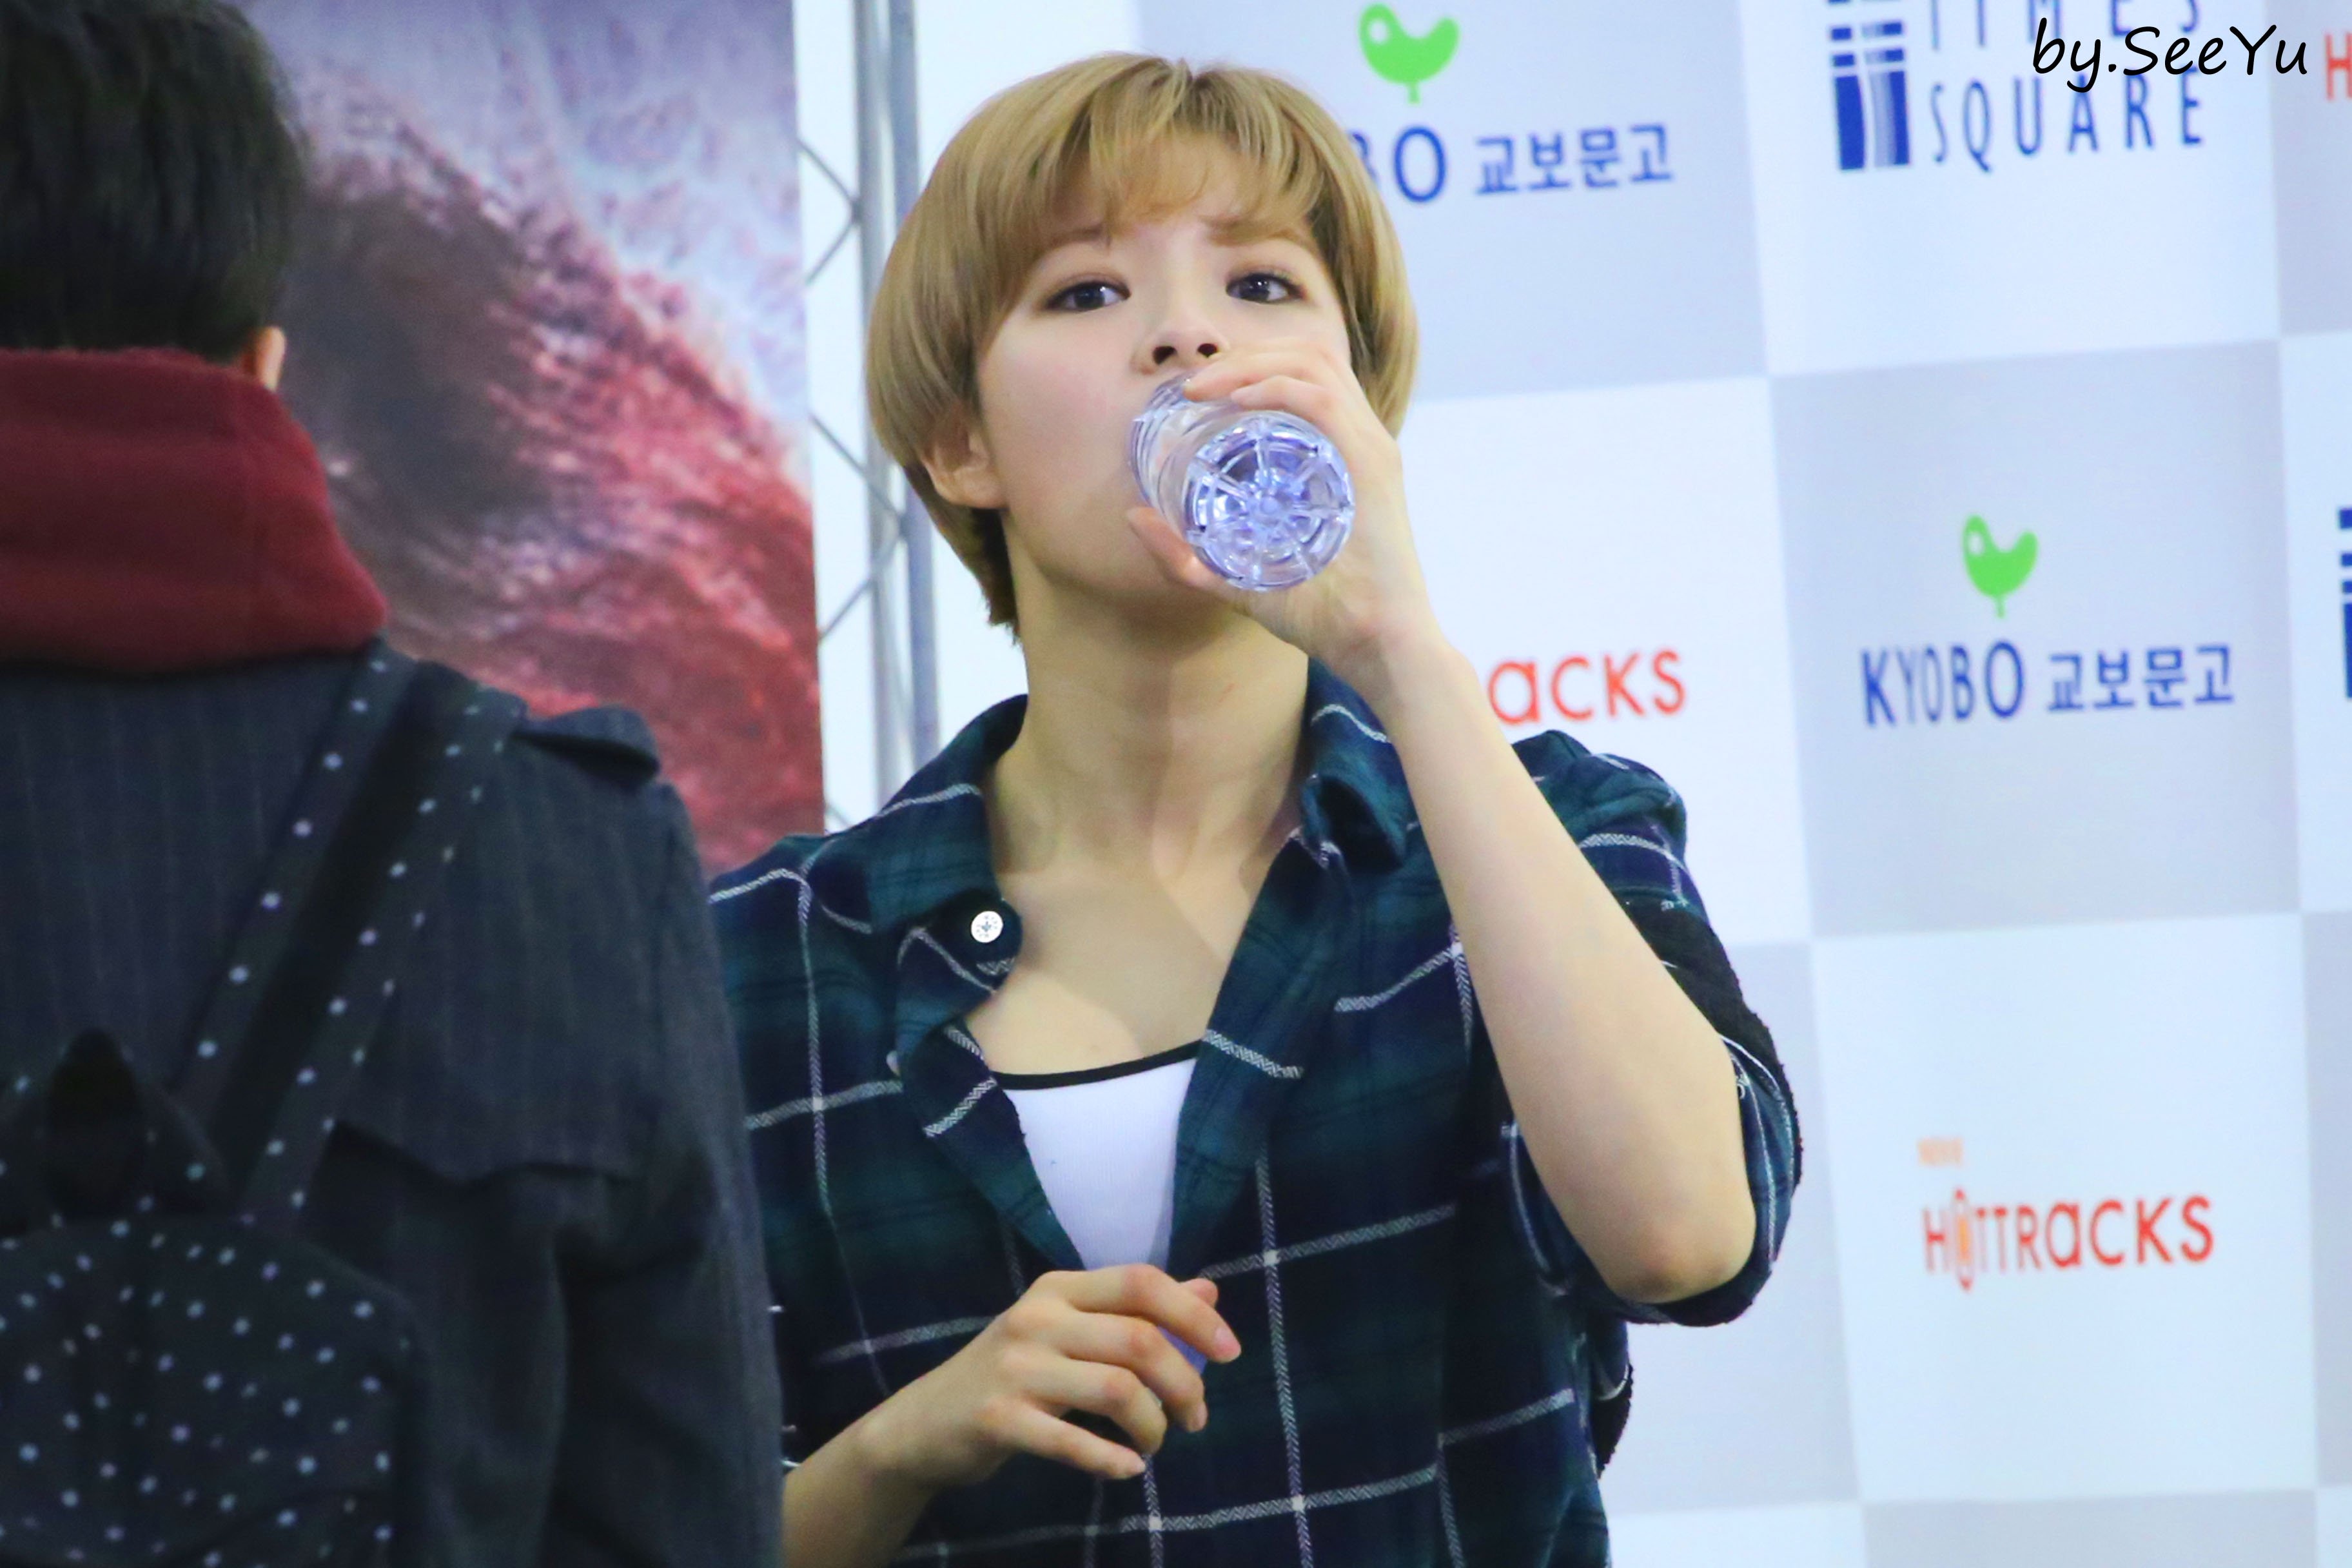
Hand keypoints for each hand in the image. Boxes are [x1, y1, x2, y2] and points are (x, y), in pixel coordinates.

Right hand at [852, 1264, 1241, 1489]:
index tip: (1230, 1353)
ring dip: (1153, 1424)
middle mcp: (1036, 1317)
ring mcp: (1015, 1368)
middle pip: (1138, 1339)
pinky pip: (1072, 1441)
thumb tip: (1209, 1293)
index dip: (1192, 1315)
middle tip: (1196, 1417)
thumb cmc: (1013, 1375)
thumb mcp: (1069, 1330)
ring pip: (1116, 1388)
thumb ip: (1135, 1311)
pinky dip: (1111, 1459)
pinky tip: (1129, 1469)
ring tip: (1155, 1443)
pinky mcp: (998, 1418)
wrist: (924, 1425)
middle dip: (1185, 1382)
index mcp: (1059, 1288)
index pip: (1141, 1282)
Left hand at [1125, 337, 1446, 699]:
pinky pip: (1322, 398)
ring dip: (1252, 362)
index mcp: (1339, 455)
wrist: (1380, 649)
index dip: (1246, 366)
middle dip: (1243, 354)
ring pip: (1312, 362)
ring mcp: (1370, 447)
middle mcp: (1359, 440)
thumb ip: (1188, 556)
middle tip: (1192, 383)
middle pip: (1304, 354)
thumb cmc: (1325, 620)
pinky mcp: (1372, 463)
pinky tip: (1238, 400)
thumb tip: (1131, 517)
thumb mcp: (1240, 579)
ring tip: (1205, 385)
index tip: (1195, 390)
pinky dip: (1276, 386)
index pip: (1299, 376)